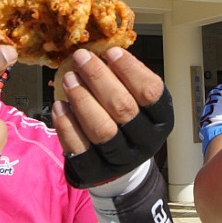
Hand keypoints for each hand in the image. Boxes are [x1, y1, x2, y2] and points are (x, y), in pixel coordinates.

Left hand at [51, 47, 172, 187]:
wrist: (121, 165)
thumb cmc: (129, 121)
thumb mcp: (139, 100)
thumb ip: (127, 79)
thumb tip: (102, 51)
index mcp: (161, 119)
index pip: (150, 92)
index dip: (130, 70)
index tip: (111, 52)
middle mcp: (145, 142)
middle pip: (123, 108)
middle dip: (99, 78)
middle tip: (82, 58)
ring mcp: (120, 160)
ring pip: (102, 129)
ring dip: (82, 99)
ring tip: (69, 78)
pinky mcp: (95, 172)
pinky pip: (79, 148)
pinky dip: (67, 125)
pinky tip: (59, 106)